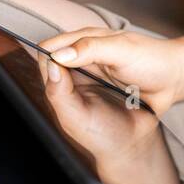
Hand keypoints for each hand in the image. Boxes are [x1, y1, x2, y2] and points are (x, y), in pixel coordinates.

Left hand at [37, 46, 160, 174]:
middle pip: (70, 48)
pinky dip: (114, 49)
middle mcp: (75, 78)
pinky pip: (110, 53)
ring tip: (110, 43)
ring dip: (99, 43)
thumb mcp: (76, 119)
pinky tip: (122, 50)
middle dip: (80, 41)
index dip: (57, 48)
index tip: (72, 45)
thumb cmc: (103, 136)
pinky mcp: (116, 71)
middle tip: (95, 40)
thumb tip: (52, 63)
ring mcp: (97, 73)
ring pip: (91, 47)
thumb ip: (59, 94)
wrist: (135, 143)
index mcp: (60, 88)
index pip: (48, 58)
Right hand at [42, 27, 183, 115]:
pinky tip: (78, 111)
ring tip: (70, 106)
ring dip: (61, 94)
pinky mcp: (95, 89)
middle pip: (51, 68)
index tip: (55, 80)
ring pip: (60, 84)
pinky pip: (75, 96)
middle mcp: (82, 55)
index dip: (46, 62)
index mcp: (85, 39)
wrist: (175, 79)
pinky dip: (73, 102)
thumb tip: (58, 55)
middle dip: (52, 82)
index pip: (50, 49)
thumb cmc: (153, 59)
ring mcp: (88, 73)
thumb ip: (91, 49)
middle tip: (64, 98)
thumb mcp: (122, 50)